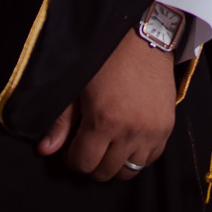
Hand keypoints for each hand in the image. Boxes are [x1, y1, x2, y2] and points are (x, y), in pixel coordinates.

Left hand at [36, 29, 176, 181]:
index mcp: (104, 120)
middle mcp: (130, 131)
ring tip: (108, 146)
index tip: (70, 149)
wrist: (144, 39)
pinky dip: (138, 156)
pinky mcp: (166, 128)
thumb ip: (61, 122)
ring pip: (130, 171)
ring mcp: (151, 132)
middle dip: (91, 164)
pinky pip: (151, 159)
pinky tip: (127, 142)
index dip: (72, 160)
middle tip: (87, 147)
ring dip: (115, 163)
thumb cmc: (106, 58)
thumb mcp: (77, 85)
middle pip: (106, 172)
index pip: (84, 163)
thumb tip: (45, 150)